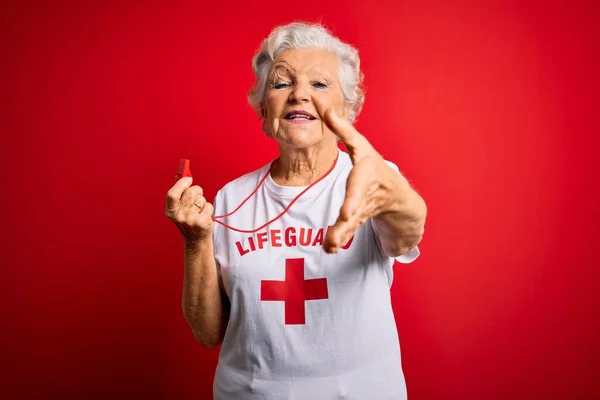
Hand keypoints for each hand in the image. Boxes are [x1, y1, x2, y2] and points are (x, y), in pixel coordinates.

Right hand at [165, 177, 213, 246]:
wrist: (195, 240)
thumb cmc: (188, 221)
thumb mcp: (179, 209)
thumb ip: (180, 194)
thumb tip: (185, 176)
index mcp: (170, 211)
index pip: (172, 194)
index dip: (181, 184)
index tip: (188, 179)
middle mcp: (179, 216)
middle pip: (190, 193)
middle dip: (197, 190)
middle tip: (197, 195)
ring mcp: (191, 220)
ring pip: (201, 199)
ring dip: (203, 201)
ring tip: (199, 210)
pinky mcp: (202, 222)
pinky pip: (209, 206)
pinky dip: (208, 208)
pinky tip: (204, 215)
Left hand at [318, 107, 403, 253]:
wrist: (397, 193)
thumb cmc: (373, 165)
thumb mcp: (361, 145)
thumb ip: (342, 128)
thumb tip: (323, 106)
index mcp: (367, 173)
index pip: (359, 184)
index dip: (353, 199)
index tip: (346, 213)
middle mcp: (368, 193)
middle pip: (357, 208)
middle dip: (347, 221)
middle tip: (337, 233)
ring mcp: (365, 209)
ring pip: (353, 223)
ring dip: (341, 235)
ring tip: (329, 246)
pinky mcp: (359, 220)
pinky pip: (350, 230)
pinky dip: (339, 239)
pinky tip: (329, 248)